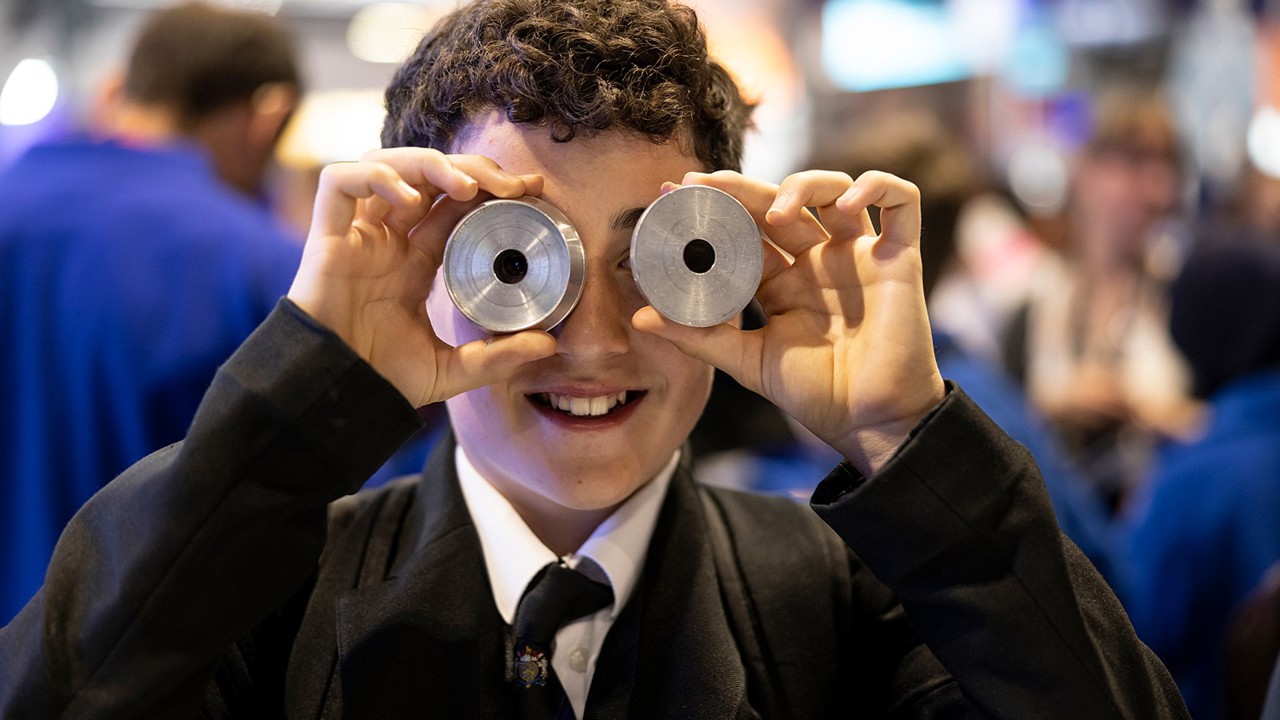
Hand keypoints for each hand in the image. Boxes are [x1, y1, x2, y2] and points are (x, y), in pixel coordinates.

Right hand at [287, 148, 555, 406]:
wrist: (337, 393)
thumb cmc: (384, 379)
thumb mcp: (453, 369)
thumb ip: (498, 357)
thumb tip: (550, 347)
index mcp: (416, 261)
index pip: (455, 205)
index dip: (490, 188)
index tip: (530, 188)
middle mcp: (388, 239)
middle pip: (429, 176)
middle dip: (473, 168)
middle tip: (513, 185)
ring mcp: (358, 234)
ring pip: (388, 165)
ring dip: (432, 163)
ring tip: (469, 186)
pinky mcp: (327, 236)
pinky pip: (340, 182)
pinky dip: (377, 177)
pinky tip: (411, 200)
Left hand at [633, 170, 945, 474]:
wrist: (869, 422)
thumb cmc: (815, 394)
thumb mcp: (747, 361)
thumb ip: (699, 336)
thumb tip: (641, 318)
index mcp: (781, 280)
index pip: (745, 229)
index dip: (715, 206)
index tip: (675, 193)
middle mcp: (817, 259)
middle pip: (780, 202)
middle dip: (740, 187)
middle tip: (703, 184)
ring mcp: (858, 254)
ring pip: (833, 189)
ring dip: (804, 185)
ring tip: (779, 210)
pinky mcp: (900, 258)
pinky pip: (900, 204)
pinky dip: (878, 187)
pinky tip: (849, 203)